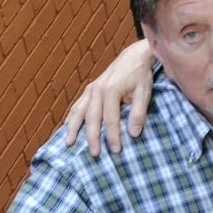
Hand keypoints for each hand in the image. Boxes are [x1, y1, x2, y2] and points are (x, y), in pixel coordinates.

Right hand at [64, 40, 156, 156]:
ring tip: (69, 144)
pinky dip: (71, 118)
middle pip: (92, 118)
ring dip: (73, 128)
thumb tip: (133, 134)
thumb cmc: (140, 76)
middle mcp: (97, 90)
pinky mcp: (89, 90)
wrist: (133, 57)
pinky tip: (68, 129)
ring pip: (79, 111)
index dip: (113, 136)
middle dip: (92, 137)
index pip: (110, 119)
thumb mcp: (144, 93)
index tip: (116, 151)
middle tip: (95, 154)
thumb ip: (138, 113)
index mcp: (111, 91)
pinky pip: (77, 106)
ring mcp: (91, 90)